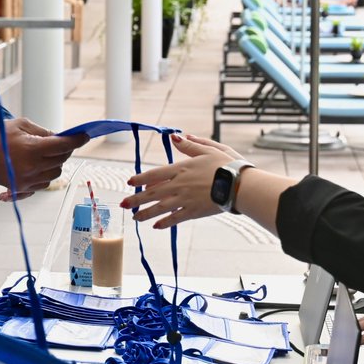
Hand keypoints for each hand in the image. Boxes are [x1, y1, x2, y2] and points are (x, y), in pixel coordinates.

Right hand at [0, 118, 86, 200]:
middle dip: (64, 150)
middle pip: (61, 160)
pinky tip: (37, 166)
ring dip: (55, 163)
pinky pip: (43, 183)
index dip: (76, 140)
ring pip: (55, 174)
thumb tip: (57, 137)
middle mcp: (33, 166)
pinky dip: (45, 175)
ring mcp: (28, 179)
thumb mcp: (21, 125)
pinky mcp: (22, 187)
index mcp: (33, 149)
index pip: (63, 145)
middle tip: (61, 143)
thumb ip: (42, 131)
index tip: (84, 136)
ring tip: (45, 155)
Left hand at [121, 133, 241, 228]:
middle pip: (152, 193)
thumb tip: (175, 137)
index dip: (140, 179)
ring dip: (145, 214)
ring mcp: (185, 199)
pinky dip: (165, 223)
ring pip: (160, 208)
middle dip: (136, 200)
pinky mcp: (194, 212)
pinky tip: (156, 226)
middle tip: (123, 205)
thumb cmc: (227, 165)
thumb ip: (190, 145)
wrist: (240, 185)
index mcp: (181, 168)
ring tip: (135, 218)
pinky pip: (175, 218)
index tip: (129, 183)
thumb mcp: (208, 149)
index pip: (154, 174)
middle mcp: (179, 185)